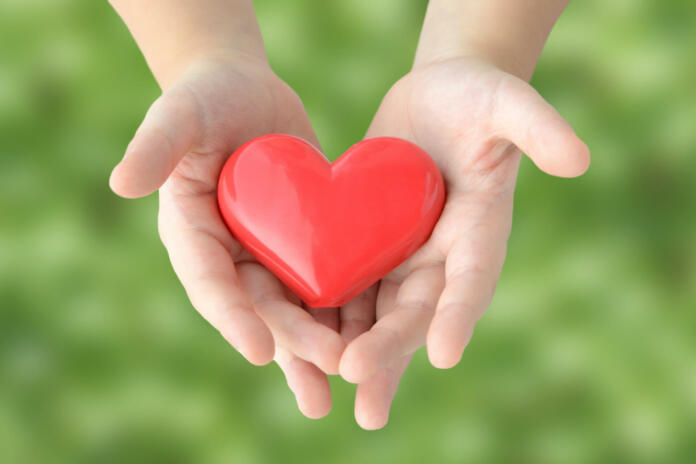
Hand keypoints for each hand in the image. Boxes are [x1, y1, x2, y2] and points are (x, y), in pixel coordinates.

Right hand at [109, 55, 344, 417]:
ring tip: (353, 382)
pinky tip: (378, 336)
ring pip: (298, 306)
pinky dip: (349, 308)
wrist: (246, 93)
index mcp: (194, 234)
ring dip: (324, 345)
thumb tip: (121, 184)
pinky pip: (328, 278)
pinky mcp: (305, 241)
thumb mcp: (179, 114)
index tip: (260, 352)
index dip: (234, 318)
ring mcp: (270, 251)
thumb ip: (155, 145)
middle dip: (295, 343)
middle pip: (263, 306)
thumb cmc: (205, 98)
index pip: (211, 283)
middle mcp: (231, 253)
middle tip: (328, 377)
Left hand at [338, 57, 589, 427]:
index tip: (444, 354)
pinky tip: (302, 342)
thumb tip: (578, 159)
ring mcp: (403, 255)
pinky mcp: (368, 245)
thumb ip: (537, 126)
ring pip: (378, 311)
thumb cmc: (477, 98)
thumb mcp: (506, 102)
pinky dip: (328, 313)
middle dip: (390, 346)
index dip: (459, 314)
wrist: (436, 100)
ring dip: (357, 349)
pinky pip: (346, 285)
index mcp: (478, 231)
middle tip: (361, 383)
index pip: (471, 279)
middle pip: (416, 310)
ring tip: (334, 385)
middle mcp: (441, 256)